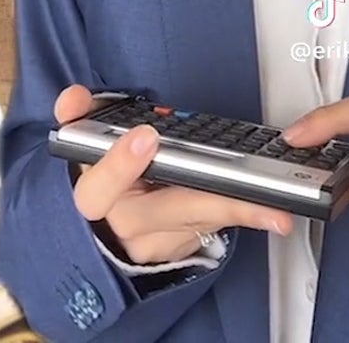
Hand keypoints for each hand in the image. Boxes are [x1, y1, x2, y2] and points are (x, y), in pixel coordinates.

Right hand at [57, 85, 293, 263]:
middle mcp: (123, 225)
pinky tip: (273, 214)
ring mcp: (154, 244)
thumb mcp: (85, 147)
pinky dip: (241, 216)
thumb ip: (78, 120)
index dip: (120, 163)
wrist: (108, 230)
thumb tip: (72, 99)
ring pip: (199, 223)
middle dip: (206, 199)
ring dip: (238, 212)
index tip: (145, 137)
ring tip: (277, 209)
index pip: (98, 186)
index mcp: (94, 196)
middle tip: (241, 187)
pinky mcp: (181, 249)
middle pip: (165, 213)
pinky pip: (212, 229)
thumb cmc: (104, 180)